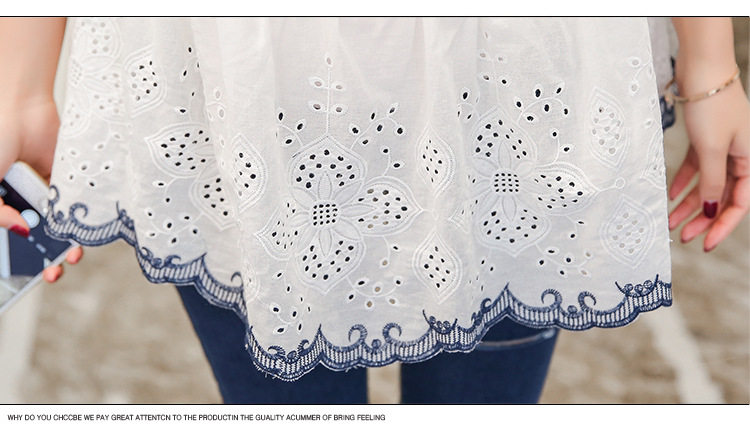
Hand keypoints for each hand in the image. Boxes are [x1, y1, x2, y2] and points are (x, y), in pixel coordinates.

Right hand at [0, 97, 82, 280]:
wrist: (18, 104)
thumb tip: (21, 230)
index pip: (4, 234)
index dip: (12, 257)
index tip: (23, 275)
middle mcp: (12, 196)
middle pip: (30, 236)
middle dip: (42, 258)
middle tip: (53, 274)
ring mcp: (36, 187)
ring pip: (53, 224)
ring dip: (64, 243)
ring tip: (72, 257)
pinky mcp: (60, 176)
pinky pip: (69, 203)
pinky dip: (76, 217)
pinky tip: (80, 229)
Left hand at [668, 77, 749, 251]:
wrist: (703, 69)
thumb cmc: (712, 106)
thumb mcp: (712, 149)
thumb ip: (711, 182)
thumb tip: (707, 211)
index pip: (738, 203)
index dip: (721, 226)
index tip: (705, 243)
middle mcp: (739, 156)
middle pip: (721, 197)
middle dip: (702, 219)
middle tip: (683, 237)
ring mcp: (722, 147)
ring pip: (706, 184)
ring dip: (689, 204)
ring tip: (670, 223)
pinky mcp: (705, 138)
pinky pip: (696, 168)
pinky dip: (683, 182)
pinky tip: (670, 196)